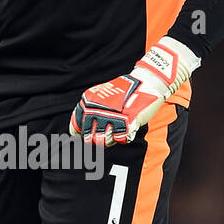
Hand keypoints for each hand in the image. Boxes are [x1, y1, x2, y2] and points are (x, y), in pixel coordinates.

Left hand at [69, 36, 200, 145]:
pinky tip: (127, 129)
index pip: (76, 128)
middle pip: (89, 138)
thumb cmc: (124, 91)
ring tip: (117, 130)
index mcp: (88, 103)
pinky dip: (123, 137)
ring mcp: (110, 117)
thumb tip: (77, 131)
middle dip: (97, 140)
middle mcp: (96, 110)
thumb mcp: (101, 95)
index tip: (88, 134)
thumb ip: (90, 110)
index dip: (81, 134)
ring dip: (110, 139)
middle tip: (107, 133)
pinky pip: (120, 139)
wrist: (147, 82)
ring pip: (103, 141)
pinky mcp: (126, 123)